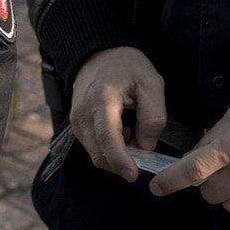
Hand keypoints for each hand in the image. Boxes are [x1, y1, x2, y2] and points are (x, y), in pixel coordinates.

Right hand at [69, 46, 165, 182]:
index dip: (120, 160)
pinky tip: (124, 133)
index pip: (107, 138)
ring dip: (118, 157)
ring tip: (135, 135)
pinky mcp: (77, 126)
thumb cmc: (126, 65)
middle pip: (100, 154)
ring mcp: (76, 121)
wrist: (99, 54)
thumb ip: (153, 116)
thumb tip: (146, 147)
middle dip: (123, 163)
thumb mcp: (151, 83)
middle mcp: (83, 113)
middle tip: (146, 156)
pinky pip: (94, 148)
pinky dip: (111, 150)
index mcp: (102, 100)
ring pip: (97, 155)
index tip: (133, 175)